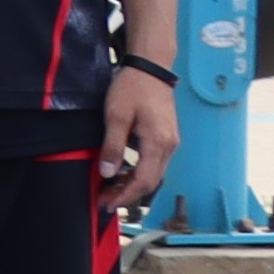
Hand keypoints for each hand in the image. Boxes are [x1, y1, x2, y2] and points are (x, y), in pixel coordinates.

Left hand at [101, 59, 179, 204]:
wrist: (151, 69)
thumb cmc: (132, 89)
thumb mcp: (116, 116)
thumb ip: (113, 146)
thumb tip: (107, 173)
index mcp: (158, 143)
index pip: (144, 181)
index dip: (125, 196)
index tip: (107, 204)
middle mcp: (169, 146)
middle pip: (150, 181)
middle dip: (127, 194)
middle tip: (104, 201)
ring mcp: (170, 142)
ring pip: (153, 173)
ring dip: (132, 184)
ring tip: (108, 190)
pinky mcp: (166, 138)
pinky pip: (153, 163)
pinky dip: (137, 172)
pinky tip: (121, 173)